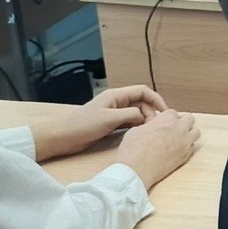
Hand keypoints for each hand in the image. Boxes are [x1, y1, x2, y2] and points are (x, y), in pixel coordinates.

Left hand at [28, 85, 170, 161]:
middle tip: (154, 127)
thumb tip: (145, 117)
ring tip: (149, 132)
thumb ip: (130, 115)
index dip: (156, 99)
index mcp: (116, 96)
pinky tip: (140, 134)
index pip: (143, 91)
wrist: (62, 137)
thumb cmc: (83, 125)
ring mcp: (114, 113)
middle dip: (151, 112)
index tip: (165, 112)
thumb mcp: (109, 119)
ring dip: (145, 120)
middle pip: (141, 102)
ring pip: (136, 113)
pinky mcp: (111, 124)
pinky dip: (137, 126)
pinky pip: (129, 122)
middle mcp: (117, 102)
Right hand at [115, 109, 199, 188]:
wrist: (136, 170)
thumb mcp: (137, 129)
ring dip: (189, 134)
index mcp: (166, 119)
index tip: (164, 123)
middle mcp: (178, 129)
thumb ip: (150, 125)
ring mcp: (184, 142)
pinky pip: (192, 147)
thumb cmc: (133, 150)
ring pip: (196, 132)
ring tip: (179, 139)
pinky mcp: (185, 156)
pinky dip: (187, 147)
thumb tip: (152, 127)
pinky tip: (177, 151)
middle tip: (174, 129)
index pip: (173, 112)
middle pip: (189, 119)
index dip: (168, 118)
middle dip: (182, 122)